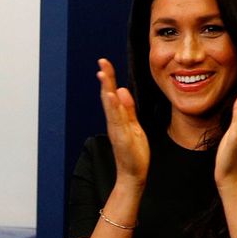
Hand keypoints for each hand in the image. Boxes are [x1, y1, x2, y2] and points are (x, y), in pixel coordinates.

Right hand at [97, 59, 148, 186]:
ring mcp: (117, 129)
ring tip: (103, 75)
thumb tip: (121, 90)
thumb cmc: (134, 152)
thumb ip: (127, 109)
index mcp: (117, 118)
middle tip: (102, 62)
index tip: (105, 63)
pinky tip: (112, 96)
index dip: (109, 79)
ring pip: (110, 106)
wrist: (134, 175)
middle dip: (106, 79)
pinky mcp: (122, 137)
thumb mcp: (133, 125)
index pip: (112, 94)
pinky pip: (117, 120)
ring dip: (107, 89)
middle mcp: (114, 122)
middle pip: (108, 96)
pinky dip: (113, 107)